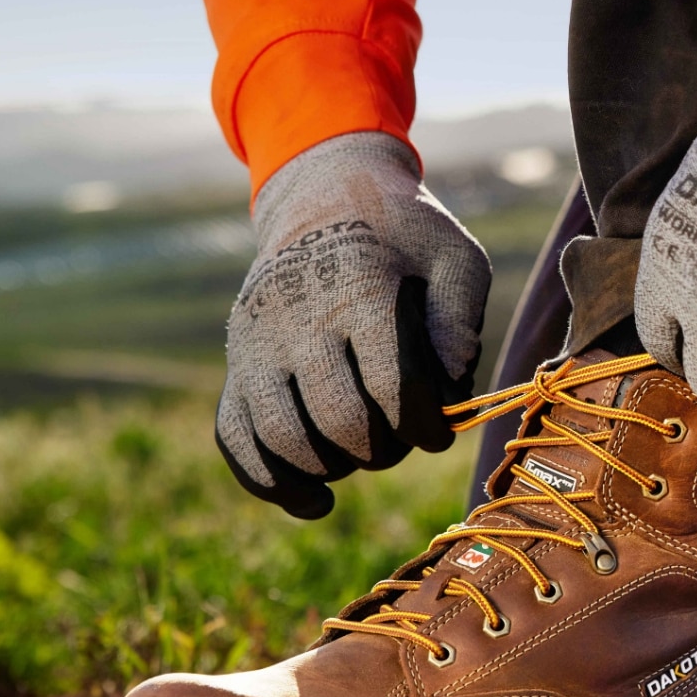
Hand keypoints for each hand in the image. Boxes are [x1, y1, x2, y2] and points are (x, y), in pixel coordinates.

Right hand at [217, 132, 490, 517]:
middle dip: (383, 449)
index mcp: (360, 291)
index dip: (425, 427)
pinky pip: (235, 437)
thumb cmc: (404, 235)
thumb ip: (461, 320)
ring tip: (360, 456)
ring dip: (331, 467)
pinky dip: (269, 482)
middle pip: (340, 421)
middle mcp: (299, 319)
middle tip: (399, 438)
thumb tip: (450, 392)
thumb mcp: (453, 256)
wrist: (324, 197)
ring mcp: (257, 341)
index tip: (438, 431)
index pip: (393, 387)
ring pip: (280, 437)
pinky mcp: (237, 361)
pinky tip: (314, 500)